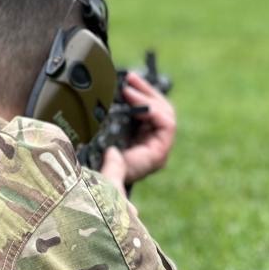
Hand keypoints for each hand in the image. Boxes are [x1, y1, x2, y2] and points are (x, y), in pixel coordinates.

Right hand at [98, 71, 175, 191]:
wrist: (101, 191)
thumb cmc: (105, 186)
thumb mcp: (108, 181)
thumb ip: (113, 172)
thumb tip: (114, 153)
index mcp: (156, 155)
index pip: (167, 124)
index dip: (152, 108)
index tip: (131, 98)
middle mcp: (157, 144)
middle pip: (164, 111)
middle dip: (148, 93)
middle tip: (130, 80)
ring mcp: (149, 136)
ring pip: (156, 107)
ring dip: (144, 91)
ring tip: (128, 78)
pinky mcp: (139, 131)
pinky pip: (145, 109)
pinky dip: (137, 97)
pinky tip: (125, 88)